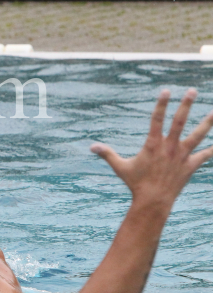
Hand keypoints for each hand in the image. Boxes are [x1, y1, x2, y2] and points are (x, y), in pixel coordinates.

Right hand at [91, 89, 212, 205]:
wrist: (153, 201)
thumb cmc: (135, 183)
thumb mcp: (120, 167)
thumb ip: (107, 154)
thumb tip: (91, 146)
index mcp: (153, 144)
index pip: (157, 119)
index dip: (162, 104)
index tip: (167, 90)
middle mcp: (169, 147)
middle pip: (180, 121)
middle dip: (186, 105)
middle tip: (193, 91)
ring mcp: (182, 156)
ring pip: (198, 135)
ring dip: (207, 123)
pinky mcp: (190, 166)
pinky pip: (205, 155)